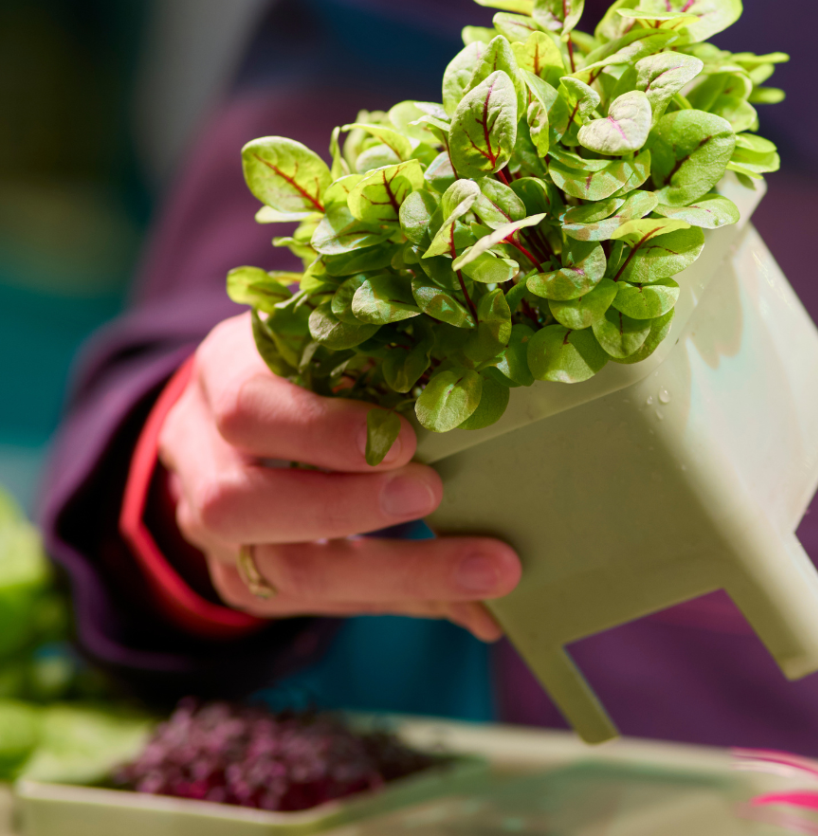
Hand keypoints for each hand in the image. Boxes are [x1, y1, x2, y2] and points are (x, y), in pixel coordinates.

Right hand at [157, 313, 520, 639]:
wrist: (235, 420)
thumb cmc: (305, 367)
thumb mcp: (326, 342)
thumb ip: (382, 366)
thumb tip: (488, 402)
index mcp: (222, 376)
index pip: (248, 410)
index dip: (321, 432)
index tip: (404, 442)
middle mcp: (201, 459)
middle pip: (244, 504)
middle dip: (348, 508)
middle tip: (435, 495)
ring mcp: (212, 532)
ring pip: (285, 572)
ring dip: (396, 575)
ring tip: (484, 571)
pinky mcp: (243, 580)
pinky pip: (319, 604)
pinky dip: (402, 599)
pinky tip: (469, 603)